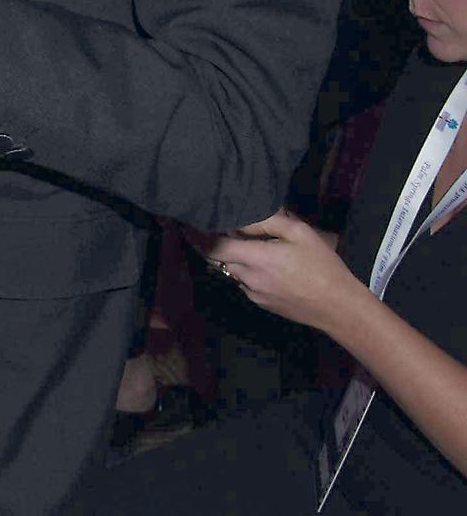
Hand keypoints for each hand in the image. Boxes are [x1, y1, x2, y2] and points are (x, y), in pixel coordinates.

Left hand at [195, 210, 369, 334]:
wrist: (339, 308)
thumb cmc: (322, 266)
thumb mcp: (299, 233)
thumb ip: (266, 222)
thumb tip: (239, 217)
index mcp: (255, 259)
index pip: (211, 247)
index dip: (195, 235)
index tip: (186, 223)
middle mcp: (247, 278)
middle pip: (215, 259)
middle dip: (207, 243)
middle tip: (207, 227)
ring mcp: (252, 294)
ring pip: (229, 271)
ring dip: (227, 257)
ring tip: (237, 242)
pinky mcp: (261, 304)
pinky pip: (242, 283)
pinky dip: (242, 270)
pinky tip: (258, 263)